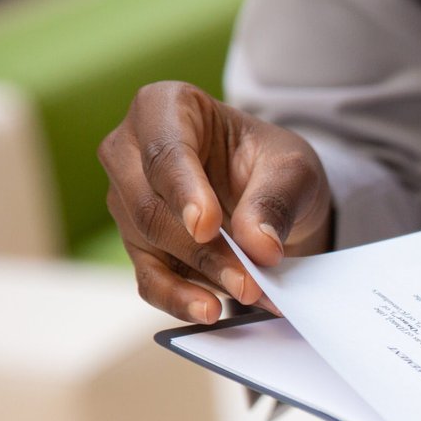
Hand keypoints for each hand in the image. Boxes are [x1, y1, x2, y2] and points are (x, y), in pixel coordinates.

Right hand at [98, 81, 333, 323]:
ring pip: (149, 244)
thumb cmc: (272, 164)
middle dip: (201, 248)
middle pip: (150, 205)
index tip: (209, 226)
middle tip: (248, 279)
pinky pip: (148, 279)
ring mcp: (127, 201)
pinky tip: (209, 312)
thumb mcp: (293, 169)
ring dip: (199, 276)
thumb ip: (274, 201)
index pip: (164, 152)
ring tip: (247, 294)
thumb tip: (257, 248)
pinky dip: (180, 300)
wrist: (273, 192)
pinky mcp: (139, 246)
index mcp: (163, 108)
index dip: (184, 191)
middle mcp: (130, 151)